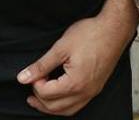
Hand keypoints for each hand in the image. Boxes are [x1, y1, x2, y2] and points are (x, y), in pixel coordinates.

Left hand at [17, 13, 132, 115]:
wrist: (114, 29)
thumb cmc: (91, 34)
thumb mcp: (61, 47)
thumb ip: (41, 65)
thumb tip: (23, 77)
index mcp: (75, 83)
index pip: (46, 94)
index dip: (35, 84)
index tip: (34, 72)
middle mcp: (85, 92)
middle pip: (55, 107)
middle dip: (39, 100)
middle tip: (30, 87)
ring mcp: (92, 91)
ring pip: (67, 110)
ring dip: (51, 106)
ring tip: (39, 98)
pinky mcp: (96, 87)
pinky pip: (78, 105)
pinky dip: (65, 105)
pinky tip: (59, 96)